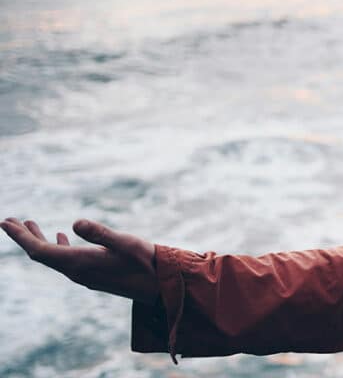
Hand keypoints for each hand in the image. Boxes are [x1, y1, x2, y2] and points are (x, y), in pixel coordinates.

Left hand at [1, 218, 158, 304]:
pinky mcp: (93, 274)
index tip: (4, 222)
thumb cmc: (147, 262)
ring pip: (53, 257)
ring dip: (38, 240)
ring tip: (28, 224)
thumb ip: (100, 233)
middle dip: (24, 237)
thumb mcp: (125, 242)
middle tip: (8, 220)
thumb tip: (74, 222)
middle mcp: (77, 272)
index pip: (40, 251)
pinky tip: (61, 236)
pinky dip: (57, 246)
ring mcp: (84, 275)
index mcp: (80, 263)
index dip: (20, 237)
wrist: (161, 286)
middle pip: (41, 255)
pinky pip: (65, 260)